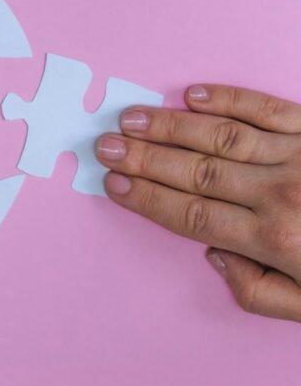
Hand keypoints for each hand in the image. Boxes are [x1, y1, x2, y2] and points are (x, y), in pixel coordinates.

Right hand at [96, 84, 300, 322]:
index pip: (189, 214)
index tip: (113, 183)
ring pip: (221, 136)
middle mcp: (281, 194)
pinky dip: (229, 98)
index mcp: (274, 241)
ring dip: (170, 125)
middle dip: (144, 157)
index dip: (145, 198)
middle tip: (103, 144)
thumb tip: (215, 255)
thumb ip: (258, 291)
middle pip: (194, 171)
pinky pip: (269, 108)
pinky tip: (193, 93)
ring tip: (131, 117)